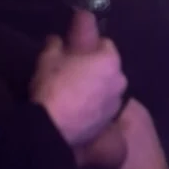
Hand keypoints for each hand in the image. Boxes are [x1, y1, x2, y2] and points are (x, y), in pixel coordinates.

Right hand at [65, 10, 126, 168]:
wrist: (52, 128)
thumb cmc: (53, 86)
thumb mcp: (48, 59)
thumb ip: (55, 45)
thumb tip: (56, 40)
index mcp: (110, 61)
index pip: (105, 44)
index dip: (90, 45)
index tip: (77, 49)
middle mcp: (120, 81)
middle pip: (109, 67)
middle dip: (96, 66)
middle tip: (75, 69)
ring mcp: (116, 103)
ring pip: (107, 88)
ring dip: (97, 86)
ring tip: (76, 90)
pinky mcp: (108, 122)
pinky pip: (103, 106)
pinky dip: (95, 104)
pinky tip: (78, 107)